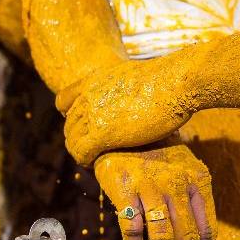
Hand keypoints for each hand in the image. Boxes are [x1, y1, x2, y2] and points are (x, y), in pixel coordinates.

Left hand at [57, 57, 193, 165]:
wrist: (176, 82)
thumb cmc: (170, 79)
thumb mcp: (137, 75)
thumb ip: (127, 85)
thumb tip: (143, 91)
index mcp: (95, 80)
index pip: (63, 101)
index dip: (70, 115)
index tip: (85, 123)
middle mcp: (89, 96)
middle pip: (69, 124)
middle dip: (79, 137)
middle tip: (93, 148)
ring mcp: (93, 115)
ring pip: (72, 140)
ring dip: (80, 151)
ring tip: (92, 158)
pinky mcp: (103, 134)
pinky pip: (81, 152)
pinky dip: (84, 160)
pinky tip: (93, 163)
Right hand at [95, 145, 216, 239]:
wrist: (126, 130)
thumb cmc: (161, 155)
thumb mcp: (187, 168)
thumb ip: (196, 197)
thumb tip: (203, 236)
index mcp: (198, 178)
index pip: (207, 226)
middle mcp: (176, 183)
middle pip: (185, 234)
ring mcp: (150, 186)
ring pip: (160, 234)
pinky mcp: (125, 189)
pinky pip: (132, 227)